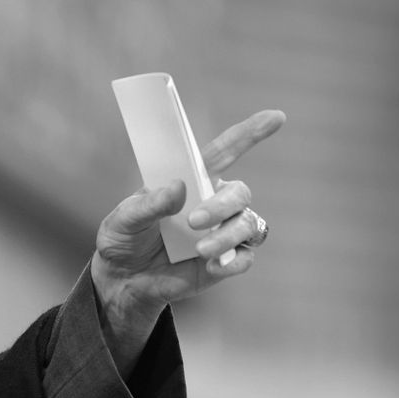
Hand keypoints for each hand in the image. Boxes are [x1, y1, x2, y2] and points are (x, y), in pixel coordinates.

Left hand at [91, 109, 285, 373]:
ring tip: (200, 249)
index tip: (276, 116)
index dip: (250, 134)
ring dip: (227, 234)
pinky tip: (213, 266)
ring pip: (248, 223)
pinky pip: (246, 256)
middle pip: (239, 192)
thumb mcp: (123, 220)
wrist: (123, 281)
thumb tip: (178, 188)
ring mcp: (222, 231)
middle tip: (194, 221)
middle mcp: (212, 202)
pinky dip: (234, 260)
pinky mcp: (224, 260)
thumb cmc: (124, 240)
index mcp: (190, 181)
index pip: (224, 151)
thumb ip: (148, 204)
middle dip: (221, 205)